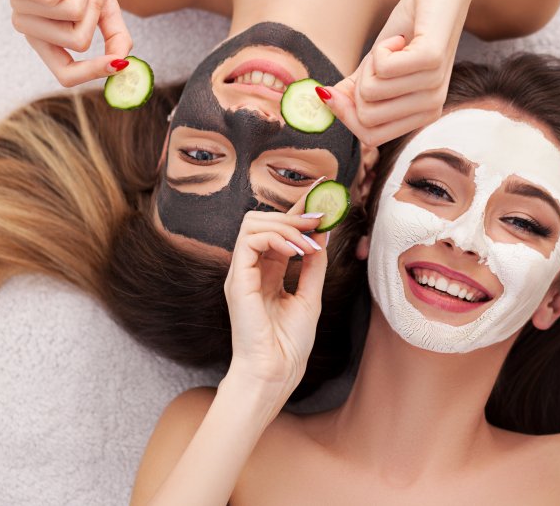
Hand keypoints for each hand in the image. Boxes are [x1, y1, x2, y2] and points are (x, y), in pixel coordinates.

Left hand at [4, 0, 131, 86]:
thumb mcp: (106, 3)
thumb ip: (115, 35)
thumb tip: (124, 63)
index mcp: (50, 38)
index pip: (66, 74)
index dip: (93, 72)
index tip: (119, 65)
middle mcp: (31, 27)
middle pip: (76, 43)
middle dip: (96, 12)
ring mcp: (19, 6)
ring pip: (68, 16)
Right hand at [223, 184, 328, 394]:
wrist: (277, 371)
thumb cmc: (290, 342)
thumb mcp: (310, 294)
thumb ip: (313, 263)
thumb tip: (323, 232)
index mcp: (267, 271)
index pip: (280, 228)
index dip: (300, 207)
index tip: (323, 189)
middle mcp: (251, 268)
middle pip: (263, 218)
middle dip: (295, 213)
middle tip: (320, 219)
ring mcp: (241, 273)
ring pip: (253, 223)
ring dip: (287, 227)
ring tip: (309, 245)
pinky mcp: (236, 280)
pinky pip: (249, 241)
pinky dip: (276, 238)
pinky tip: (295, 251)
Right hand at [320, 0, 476, 146]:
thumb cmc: (411, 28)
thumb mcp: (377, 64)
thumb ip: (354, 90)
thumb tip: (323, 101)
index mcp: (421, 115)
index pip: (369, 136)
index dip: (345, 113)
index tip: (342, 86)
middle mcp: (432, 107)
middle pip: (366, 117)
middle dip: (358, 84)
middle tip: (380, 59)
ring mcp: (435, 86)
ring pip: (371, 92)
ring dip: (371, 61)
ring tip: (394, 45)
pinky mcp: (432, 61)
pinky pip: (383, 68)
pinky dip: (381, 47)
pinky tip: (400, 38)